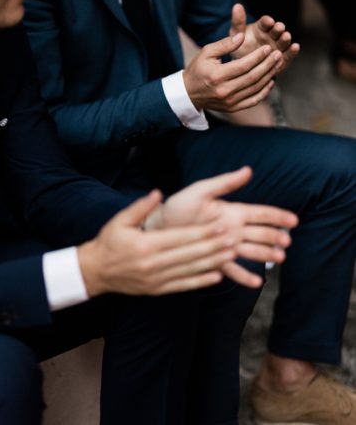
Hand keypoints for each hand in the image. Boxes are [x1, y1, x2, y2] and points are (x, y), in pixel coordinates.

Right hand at [77, 190, 236, 296]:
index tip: (220, 225)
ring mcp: (156, 279)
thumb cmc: (109, 242)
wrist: (95, 271)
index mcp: (145, 244)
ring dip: (212, 263)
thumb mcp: (120, 220)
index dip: (202, 231)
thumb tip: (158, 193)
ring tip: (231, 254)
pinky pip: (183, 286)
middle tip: (233, 238)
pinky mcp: (157, 290)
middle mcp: (153, 263)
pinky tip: (217, 276)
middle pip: (190, 254)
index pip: (180, 237)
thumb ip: (140, 207)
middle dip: (213, 246)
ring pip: (190, 270)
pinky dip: (201, 281)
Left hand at [146, 167, 298, 287]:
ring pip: (251, 251)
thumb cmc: (178, 206)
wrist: (158, 226)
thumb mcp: (201, 190)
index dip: (277, 216)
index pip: (260, 213)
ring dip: (265, 255)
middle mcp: (232, 229)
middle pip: (260, 234)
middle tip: (286, 242)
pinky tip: (256, 282)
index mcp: (232, 211)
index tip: (293, 221)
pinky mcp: (214, 260)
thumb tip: (248, 170)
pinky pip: (233, 270)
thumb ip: (225, 183)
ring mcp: (225, 246)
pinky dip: (244, 276)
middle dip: (275, 237)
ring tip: (278, 259)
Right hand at [183, 32, 281, 111]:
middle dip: (268, 64)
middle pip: (253, 77)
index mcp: (217, 76)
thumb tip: (242, 36)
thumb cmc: (198, 70)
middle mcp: (225, 90)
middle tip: (278, 54)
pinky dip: (264, 91)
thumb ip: (224, 44)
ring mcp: (230, 101)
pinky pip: (253, 100)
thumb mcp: (206, 52)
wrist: (189, 93)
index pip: (244, 65)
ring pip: (255, 88)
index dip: (258, 56)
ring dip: (269, 75)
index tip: (268, 48)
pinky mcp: (233, 108)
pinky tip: (270, 80)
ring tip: (277, 64)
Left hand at [229, 3, 299, 73]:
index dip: (267, 22)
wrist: (241, 67)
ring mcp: (277, 47)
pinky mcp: (281, 59)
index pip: (265, 23)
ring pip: (283, 42)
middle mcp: (271, 36)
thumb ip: (238, 21)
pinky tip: (295, 47)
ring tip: (286, 36)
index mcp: (261, 28)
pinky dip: (292, 51)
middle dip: (278, 29)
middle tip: (279, 27)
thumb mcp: (236, 34)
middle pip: (276, 31)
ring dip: (285, 39)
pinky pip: (288, 55)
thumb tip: (237, 5)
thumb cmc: (238, 47)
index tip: (268, 21)